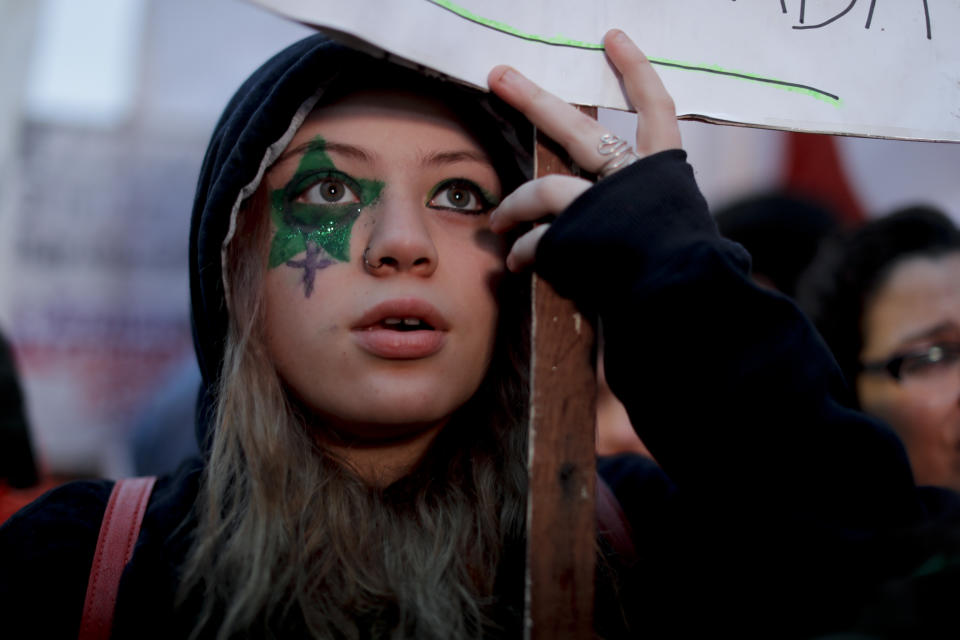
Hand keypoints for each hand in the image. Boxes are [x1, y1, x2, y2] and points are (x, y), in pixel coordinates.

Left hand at [487, 29, 681, 270]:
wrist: (686, 296)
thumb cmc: (690, 274)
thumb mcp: (680, 230)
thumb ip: (651, 213)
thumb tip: (627, 219)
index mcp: (664, 172)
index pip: (656, 109)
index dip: (636, 72)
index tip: (614, 38)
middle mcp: (632, 178)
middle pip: (578, 129)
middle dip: (534, 99)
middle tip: (501, 76)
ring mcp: (600, 203)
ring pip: (542, 188)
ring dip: (514, 207)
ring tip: (498, 222)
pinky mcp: (575, 232)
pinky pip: (536, 237)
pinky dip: (524, 251)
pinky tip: (517, 262)